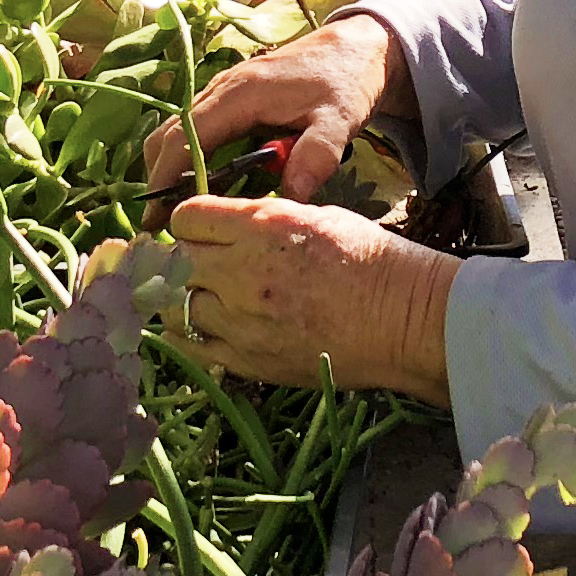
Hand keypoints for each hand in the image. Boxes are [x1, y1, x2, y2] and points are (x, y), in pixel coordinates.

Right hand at [142, 14, 409, 203]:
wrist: (359, 46)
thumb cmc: (346, 80)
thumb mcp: (338, 121)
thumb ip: (314, 159)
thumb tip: (288, 202)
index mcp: (239, 94)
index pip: (185, 138)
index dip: (165, 178)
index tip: (156, 217)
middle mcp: (222, 89)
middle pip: (170, 135)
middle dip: (160, 179)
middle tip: (160, 225)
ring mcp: (225, 91)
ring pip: (180, 131)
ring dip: (172, 169)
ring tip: (178, 212)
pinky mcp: (234, 98)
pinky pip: (199, 129)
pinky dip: (190, 158)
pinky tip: (204, 188)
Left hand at [166, 193, 455, 402]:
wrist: (400, 317)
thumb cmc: (367, 258)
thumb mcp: (313, 215)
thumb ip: (260, 219)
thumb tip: (224, 224)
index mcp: (261, 227)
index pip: (186, 218)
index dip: (189, 222)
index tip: (199, 229)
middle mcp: (242, 272)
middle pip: (176, 261)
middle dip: (181, 258)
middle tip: (196, 262)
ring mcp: (242, 320)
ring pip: (176, 306)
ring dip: (184, 297)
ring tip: (202, 295)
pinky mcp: (247, 360)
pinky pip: (190, 346)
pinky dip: (188, 333)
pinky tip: (202, 324)